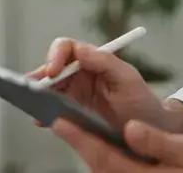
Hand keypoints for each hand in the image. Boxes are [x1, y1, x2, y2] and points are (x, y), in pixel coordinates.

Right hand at [29, 39, 167, 130]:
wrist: (150, 133)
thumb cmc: (142, 102)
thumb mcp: (128, 79)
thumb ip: (105, 61)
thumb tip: (80, 49)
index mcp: (91, 61)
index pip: (67, 49)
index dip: (56, 55)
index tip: (54, 70)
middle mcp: (78, 75)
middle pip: (51, 69)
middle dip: (40, 76)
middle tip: (33, 88)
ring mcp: (73, 96)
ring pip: (47, 90)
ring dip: (38, 94)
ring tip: (32, 103)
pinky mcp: (70, 116)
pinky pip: (51, 111)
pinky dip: (42, 114)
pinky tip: (40, 119)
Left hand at [52, 119, 182, 172]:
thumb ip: (157, 142)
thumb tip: (132, 129)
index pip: (100, 154)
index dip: (77, 136)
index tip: (58, 121)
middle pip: (93, 158)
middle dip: (73, 135)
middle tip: (54, 113)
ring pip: (97, 162)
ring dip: (82, 142)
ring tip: (64, 119)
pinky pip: (106, 166)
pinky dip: (95, 149)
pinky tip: (91, 136)